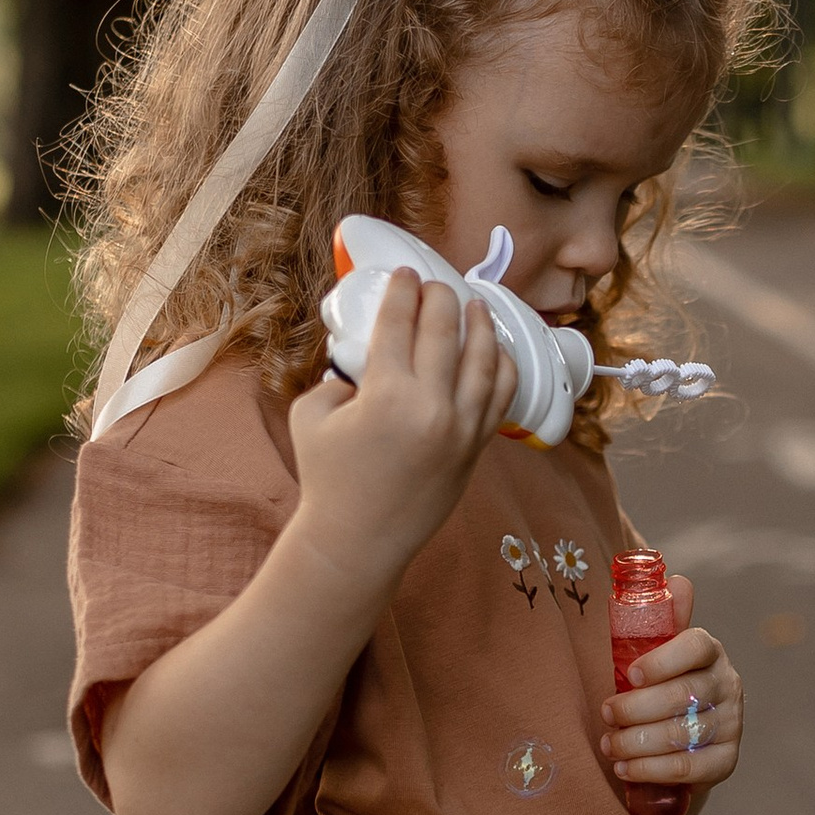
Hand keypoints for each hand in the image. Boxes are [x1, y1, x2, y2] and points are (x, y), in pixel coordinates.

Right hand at [285, 270, 517, 596]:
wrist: (359, 539)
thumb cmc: (328, 478)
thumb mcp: (312, 415)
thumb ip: (336, 376)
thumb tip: (362, 356)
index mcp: (387, 393)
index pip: (400, 322)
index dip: (403, 291)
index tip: (405, 274)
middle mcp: (431, 406)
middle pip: (445, 330)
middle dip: (440, 297)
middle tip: (435, 285)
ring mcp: (460, 428)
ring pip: (484, 359)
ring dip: (481, 324)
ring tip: (476, 305)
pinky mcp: (475, 447)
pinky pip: (500, 396)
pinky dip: (502, 366)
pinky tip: (496, 350)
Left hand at [600, 572, 741, 800]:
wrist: (683, 738)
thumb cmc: (661, 684)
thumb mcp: (658, 652)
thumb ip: (662, 620)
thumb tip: (677, 580)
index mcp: (710, 651)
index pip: (696, 646)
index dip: (663, 660)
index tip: (629, 675)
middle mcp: (727, 685)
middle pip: (684, 695)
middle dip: (637, 708)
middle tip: (606, 714)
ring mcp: (731, 724)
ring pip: (683, 734)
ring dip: (638, 742)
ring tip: (609, 745)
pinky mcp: (726, 761)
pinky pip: (689, 769)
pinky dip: (652, 770)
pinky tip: (625, 769)